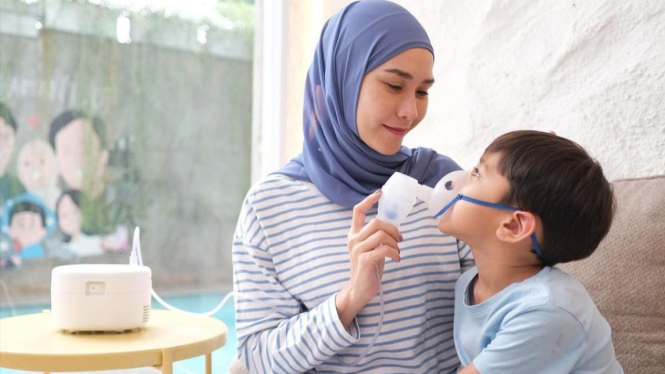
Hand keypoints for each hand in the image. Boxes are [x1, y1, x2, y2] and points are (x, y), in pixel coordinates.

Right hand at [336, 191, 401, 327]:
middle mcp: (353, 240)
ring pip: (381, 235)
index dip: (368, 200)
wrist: (360, 290)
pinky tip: (396, 259)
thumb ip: (376, 237)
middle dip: (393, 229)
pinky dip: (395, 253)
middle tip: (399, 240)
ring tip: (397, 252)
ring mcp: (357, 250)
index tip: (379, 193)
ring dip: (395, 243)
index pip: (357, 211)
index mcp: (354, 235)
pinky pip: (384, 249)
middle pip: (376, 222)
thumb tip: (392, 228)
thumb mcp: (371, 249)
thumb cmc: (368, 268)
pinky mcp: (364, 260)